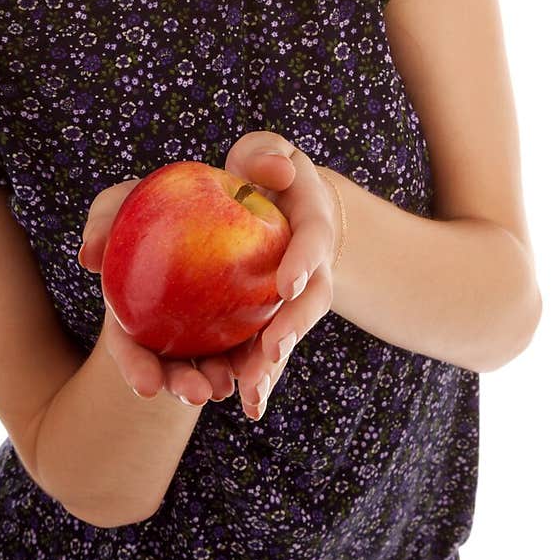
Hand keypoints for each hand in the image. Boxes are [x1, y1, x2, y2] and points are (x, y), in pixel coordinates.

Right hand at [79, 177, 236, 406]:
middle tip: (200, 392)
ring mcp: (204, 332)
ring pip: (211, 363)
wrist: (201, 202)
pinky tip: (260, 362)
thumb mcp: (122, 203)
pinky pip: (246, 340)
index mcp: (133, 315)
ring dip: (219, 377)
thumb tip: (89, 255)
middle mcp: (168, 332)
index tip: (147, 387)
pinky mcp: (239, 320)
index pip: (128, 348)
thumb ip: (102, 220)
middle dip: (183, 385)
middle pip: (172, 367)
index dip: (135, 368)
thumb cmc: (150, 205)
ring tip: (230, 383)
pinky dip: (250, 354)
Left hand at [222, 132, 341, 419]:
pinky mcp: (268, 324)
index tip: (287, 285)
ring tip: (252, 392)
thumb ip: (265, 153)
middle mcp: (309, 270)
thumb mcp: (263, 153)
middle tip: (272, 350)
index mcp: (307, 226)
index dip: (304, 262)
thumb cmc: (262, 176)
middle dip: (292, 328)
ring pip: (286, 336)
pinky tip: (249, 406)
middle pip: (308, 303)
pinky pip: (264, 354)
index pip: (310, 242)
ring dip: (272, 365)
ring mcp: (291, 302)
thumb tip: (277, 172)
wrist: (276, 209)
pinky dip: (258, 379)